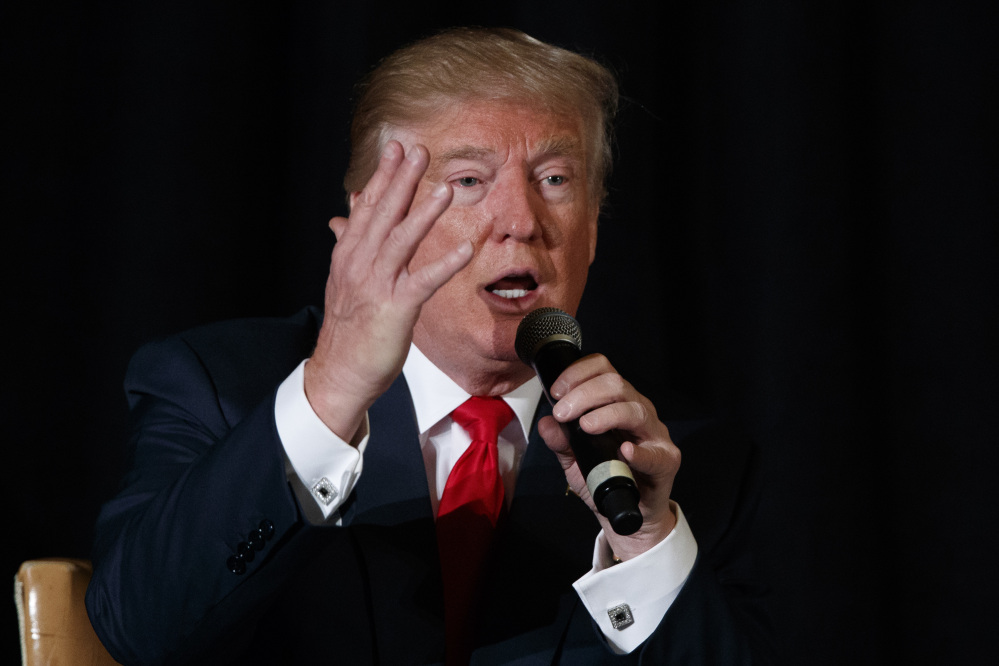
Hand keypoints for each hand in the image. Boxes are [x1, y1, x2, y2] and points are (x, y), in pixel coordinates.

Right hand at [304, 141, 472, 440]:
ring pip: (401, 241)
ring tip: (445, 189)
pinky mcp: (395, 309)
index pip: (367, 208)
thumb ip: (349, 242)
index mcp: (349, 255)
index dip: (382, 177)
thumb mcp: (344, 279)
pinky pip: (423, 282)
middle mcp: (360, 264)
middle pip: (383, 215)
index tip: (396, 149)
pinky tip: (465, 249)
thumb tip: (345, 212)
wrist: (340, 371)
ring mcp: (377, 285)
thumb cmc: (348, 327)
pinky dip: (444, 264)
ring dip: (424, 214)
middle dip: (401, 181)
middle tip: (419, 152)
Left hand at [537, 354, 679, 560]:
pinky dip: (639, 452)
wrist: (629, 514)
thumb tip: (546, 423)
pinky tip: (624, 450)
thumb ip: (561, 442)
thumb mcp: (575, 461)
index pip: (602, 370)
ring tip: (585, 426)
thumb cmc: (607, 478)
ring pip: (634, 410)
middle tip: (562, 412)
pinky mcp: (666, 461)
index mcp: (617, 403)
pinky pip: (655, 453)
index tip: (556, 391)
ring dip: (606, 414)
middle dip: (584, 394)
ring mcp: (654, 434)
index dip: (578, 373)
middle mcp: (638, 411)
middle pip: (616, 384)